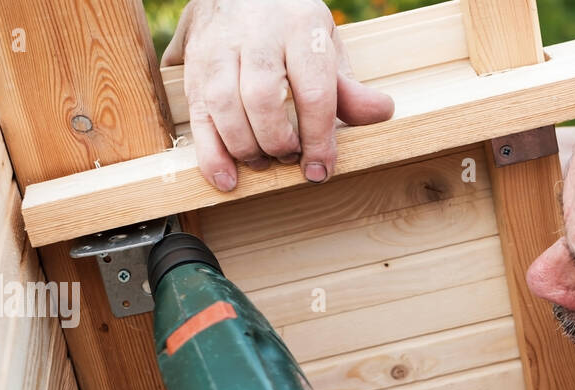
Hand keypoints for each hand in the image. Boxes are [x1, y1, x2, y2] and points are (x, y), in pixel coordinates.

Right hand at [162, 0, 394, 189]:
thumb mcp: (326, 44)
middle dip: (277, 141)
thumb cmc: (290, 27)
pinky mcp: (194, 68)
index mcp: (300, 28)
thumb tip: (381, 112)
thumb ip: (348, 86)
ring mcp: (220, 50)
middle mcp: (257, 36)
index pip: (313, 91)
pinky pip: (198, 116)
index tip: (321, 170)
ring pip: (224, 106)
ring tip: (263, 162)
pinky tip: (227, 177)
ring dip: (245, 148)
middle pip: (263, 99)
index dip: (319, 138)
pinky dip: (211, 154)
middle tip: (289, 157)